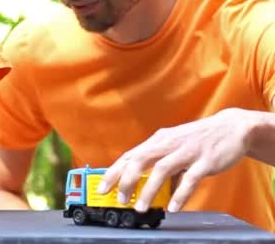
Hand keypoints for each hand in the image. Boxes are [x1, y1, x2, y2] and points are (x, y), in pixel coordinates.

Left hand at [98, 108, 257, 213]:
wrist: (231, 127)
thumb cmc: (198, 139)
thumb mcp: (174, 147)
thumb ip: (160, 164)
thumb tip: (147, 187)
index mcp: (158, 140)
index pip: (130, 156)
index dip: (114, 172)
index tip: (102, 188)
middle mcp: (169, 144)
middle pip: (140, 159)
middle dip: (126, 180)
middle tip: (119, 199)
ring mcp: (187, 151)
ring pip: (162, 170)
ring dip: (149, 190)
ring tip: (140, 207)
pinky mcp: (205, 161)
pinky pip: (190, 179)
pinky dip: (180, 194)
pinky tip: (172, 207)